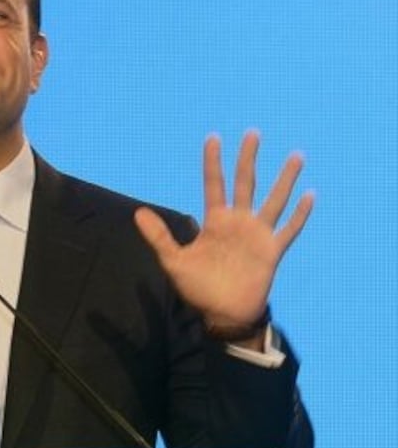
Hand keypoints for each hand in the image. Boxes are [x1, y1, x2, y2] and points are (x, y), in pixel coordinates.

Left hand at [134, 131, 313, 346]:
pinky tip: (310, 195)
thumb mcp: (174, 261)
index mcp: (215, 222)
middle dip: (247, 159)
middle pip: (245, 183)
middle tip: (252, 133)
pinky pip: (289, 229)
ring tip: (296, 155)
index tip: (213, 138)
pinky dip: (300, 214)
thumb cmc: (198, 288)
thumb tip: (138, 213)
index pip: (214, 185)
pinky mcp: (272, 251)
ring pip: (274, 200)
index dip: (213, 163)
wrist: (222, 314)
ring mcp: (257, 235)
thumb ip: (159, 236)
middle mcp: (238, 222)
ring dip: (285, 179)